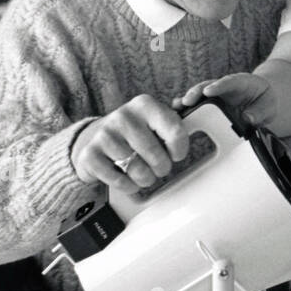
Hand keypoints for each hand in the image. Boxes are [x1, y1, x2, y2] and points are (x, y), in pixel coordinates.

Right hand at [70, 94, 191, 195]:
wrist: (94, 139)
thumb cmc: (134, 133)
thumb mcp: (154, 120)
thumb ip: (176, 120)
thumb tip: (200, 114)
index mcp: (145, 104)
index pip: (175, 130)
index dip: (180, 149)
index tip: (177, 155)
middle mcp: (124, 116)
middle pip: (157, 156)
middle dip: (162, 168)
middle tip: (159, 168)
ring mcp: (105, 135)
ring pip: (138, 171)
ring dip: (146, 179)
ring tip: (143, 174)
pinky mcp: (91, 155)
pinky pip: (120, 181)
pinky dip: (128, 186)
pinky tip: (128, 180)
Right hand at [173, 72, 275, 127]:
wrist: (261, 101)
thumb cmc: (265, 101)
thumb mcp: (268, 105)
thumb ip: (260, 111)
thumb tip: (248, 119)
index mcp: (241, 82)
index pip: (229, 82)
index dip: (218, 85)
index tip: (209, 91)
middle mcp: (224, 86)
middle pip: (208, 86)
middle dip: (196, 92)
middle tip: (187, 100)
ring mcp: (214, 95)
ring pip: (199, 95)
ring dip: (187, 101)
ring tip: (177, 107)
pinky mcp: (209, 104)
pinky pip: (197, 106)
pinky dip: (186, 110)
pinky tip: (176, 115)